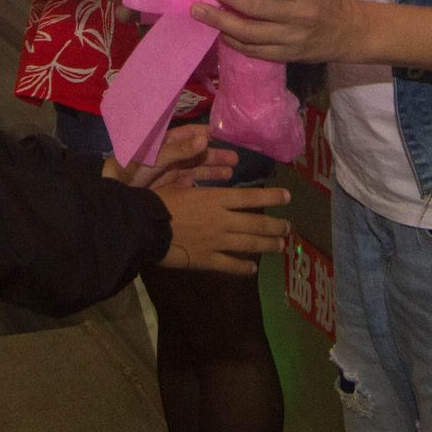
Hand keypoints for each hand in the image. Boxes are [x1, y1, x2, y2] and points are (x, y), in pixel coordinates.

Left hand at [102, 122, 237, 190]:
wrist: (116, 195)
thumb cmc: (131, 170)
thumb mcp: (156, 157)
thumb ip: (180, 149)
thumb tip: (206, 137)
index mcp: (165, 142)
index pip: (189, 134)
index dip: (206, 134)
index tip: (223, 135)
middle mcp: (171, 154)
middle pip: (197, 152)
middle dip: (215, 154)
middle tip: (235, 159)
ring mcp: (172, 171)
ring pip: (197, 168)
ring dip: (214, 169)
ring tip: (231, 172)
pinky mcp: (172, 187)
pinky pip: (192, 183)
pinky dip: (204, 184)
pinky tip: (217, 187)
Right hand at [155, 184, 291, 274]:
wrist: (142, 227)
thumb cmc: (157, 199)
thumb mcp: (178, 180)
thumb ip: (199, 179)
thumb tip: (208, 161)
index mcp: (215, 199)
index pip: (250, 197)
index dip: (271, 197)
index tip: (288, 196)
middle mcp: (222, 220)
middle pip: (255, 223)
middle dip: (275, 226)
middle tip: (288, 227)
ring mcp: (216, 242)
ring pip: (249, 244)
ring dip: (267, 245)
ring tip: (281, 246)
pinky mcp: (207, 260)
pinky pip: (230, 265)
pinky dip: (243, 268)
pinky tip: (253, 269)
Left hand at [193, 0, 362, 64]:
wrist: (352, 34)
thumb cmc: (328, 2)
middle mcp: (299, 18)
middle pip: (257, 9)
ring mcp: (291, 40)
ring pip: (250, 33)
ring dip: (221, 21)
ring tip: (200, 11)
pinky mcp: (287, 56)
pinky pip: (255, 51)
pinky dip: (234, 42)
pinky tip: (220, 32)